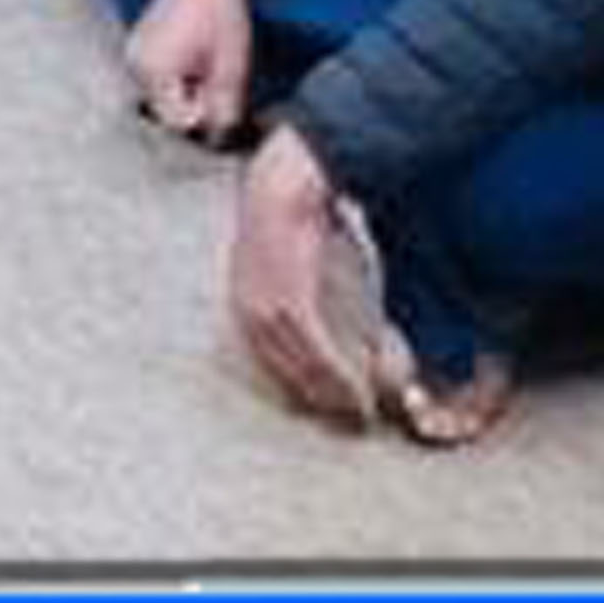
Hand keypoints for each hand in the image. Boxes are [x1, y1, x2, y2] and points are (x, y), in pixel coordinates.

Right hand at [123, 0, 255, 143]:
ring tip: (207, 68)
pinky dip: (176, 79)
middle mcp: (135, 66)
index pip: (176, 122)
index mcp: (154, 72)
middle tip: (216, 81)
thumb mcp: (231, 68)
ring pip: (160, 97)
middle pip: (164, 112)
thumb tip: (217, 137)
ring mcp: (134, 54)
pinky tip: (196, 60)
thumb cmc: (221, 14)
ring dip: (185, 93)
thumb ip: (222, 109)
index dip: (203, 118)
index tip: (221, 98)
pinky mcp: (140, 46)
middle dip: (193, 106)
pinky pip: (156, 78)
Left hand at [225, 135, 394, 431]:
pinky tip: (356, 392)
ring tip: (358, 415)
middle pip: (283, 370)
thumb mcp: (292, 256)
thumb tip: (320, 308)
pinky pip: (312, 349)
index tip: (327, 407)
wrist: (287, 179)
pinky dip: (335, 374)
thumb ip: (304, 288)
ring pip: (300, 367)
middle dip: (316, 399)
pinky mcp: (289, 299)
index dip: (300, 385)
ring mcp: (266, 306)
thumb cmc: (295, 212)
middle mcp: (248, 310)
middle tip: (349, 423)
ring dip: (331, 395)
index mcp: (245, 300)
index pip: (269, 358)